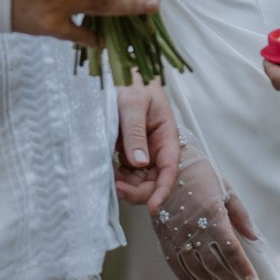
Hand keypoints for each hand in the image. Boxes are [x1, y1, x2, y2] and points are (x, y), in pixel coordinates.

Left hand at [113, 81, 181, 213]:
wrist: (117, 72)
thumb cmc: (130, 82)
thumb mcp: (132, 103)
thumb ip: (135, 132)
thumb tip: (139, 163)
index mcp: (166, 135)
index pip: (170, 169)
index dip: (163, 190)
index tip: (154, 207)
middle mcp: (157, 147)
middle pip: (155, 180)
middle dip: (139, 191)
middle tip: (116, 187)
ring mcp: (143, 150)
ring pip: (140, 180)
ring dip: (127, 186)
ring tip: (110, 177)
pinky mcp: (129, 151)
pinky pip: (127, 172)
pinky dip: (119, 177)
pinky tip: (109, 170)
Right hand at [149, 145, 266, 279]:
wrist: (168, 163)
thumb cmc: (200, 174)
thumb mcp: (226, 190)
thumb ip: (242, 217)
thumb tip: (258, 241)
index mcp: (212, 215)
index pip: (232, 251)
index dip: (244, 271)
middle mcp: (194, 229)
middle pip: (216, 266)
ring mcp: (177, 235)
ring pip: (197, 271)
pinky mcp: (164, 238)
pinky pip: (176, 266)